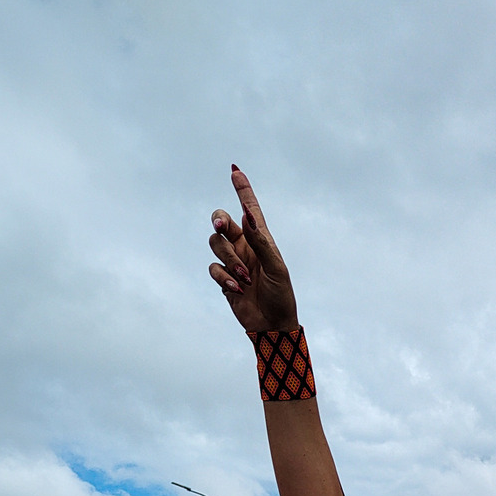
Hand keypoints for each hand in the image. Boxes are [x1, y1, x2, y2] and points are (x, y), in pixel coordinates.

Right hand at [208, 167, 299, 334]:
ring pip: (215, 244)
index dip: (242, 189)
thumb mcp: (275, 267)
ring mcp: (233, 261)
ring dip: (228, 260)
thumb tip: (247, 215)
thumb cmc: (281, 296)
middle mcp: (244, 246)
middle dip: (219, 221)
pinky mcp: (224, 278)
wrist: (272, 325)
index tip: (235, 170)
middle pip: (222, 221)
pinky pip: (214, 268)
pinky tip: (237, 289)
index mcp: (260, 239)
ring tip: (245, 278)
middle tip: (222, 228)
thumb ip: (260, 241)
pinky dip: (224, 277)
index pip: (249, 209)